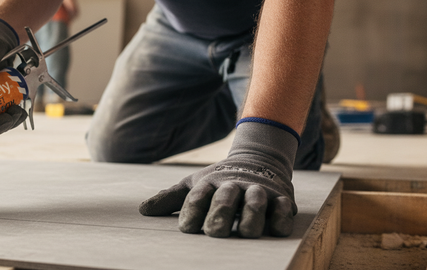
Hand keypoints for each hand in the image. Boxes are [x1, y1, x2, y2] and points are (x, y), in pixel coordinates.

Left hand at [139, 121, 299, 237]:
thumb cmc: (220, 182)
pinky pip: (283, 208)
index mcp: (210, 184)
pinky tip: (275, 229)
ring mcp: (258, 191)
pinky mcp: (281, 198)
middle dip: (220, 214)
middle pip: (226, 199)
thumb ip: (170, 198)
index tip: (187, 229)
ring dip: (252, 216)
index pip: (198, 197)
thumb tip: (142, 210)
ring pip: (256, 203)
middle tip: (215, 231)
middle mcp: (233, 186)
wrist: (257, 160)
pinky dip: (281, 218)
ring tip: (246, 232)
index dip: (192, 212)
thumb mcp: (195, 186)